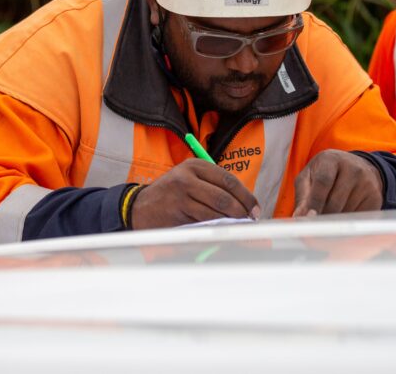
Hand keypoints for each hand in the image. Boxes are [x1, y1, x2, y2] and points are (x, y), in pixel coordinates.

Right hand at [131, 159, 259, 228]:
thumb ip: (213, 184)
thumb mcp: (189, 178)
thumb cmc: (171, 194)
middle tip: (250, 219)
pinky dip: (218, 229)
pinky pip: (205, 223)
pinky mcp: (177, 214)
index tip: (255, 206)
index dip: (246, 195)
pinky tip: (223, 230)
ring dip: (231, 222)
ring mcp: (181, 196)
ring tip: (239, 226)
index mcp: (194, 165)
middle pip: (224, 197)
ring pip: (216, 213)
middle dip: (242, 211)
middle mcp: (187, 178)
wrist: (140, 207)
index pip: (228, 180)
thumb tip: (244, 201)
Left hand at [293, 149, 383, 216]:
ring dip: (334, 221)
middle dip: (322, 216)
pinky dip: (346, 223)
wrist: (358, 167)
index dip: (315, 202)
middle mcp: (353, 168)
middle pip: (335, 202)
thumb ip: (303, 195)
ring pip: (346, 213)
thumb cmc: (327, 172)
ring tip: (327, 216)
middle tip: (313, 226)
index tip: (308, 218)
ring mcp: (366, 183)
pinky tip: (341, 216)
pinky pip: (358, 218)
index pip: (323, 182)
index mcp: (331, 159)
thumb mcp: (310, 176)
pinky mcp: (375, 197)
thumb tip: (298, 217)